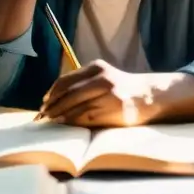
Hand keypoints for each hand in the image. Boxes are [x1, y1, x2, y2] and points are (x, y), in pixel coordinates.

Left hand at [40, 61, 161, 126]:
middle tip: (43, 116)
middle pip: (69, 95)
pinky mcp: (114, 110)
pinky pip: (87, 118)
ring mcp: (108, 95)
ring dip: (61, 116)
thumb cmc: (121, 88)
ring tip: (52, 122)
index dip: (52, 93)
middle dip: (53, 107)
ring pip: (76, 108)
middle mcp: (102, 79)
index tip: (43, 103)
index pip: (66, 81)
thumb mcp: (102, 77)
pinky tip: (68, 125)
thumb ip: (82, 83)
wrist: (150, 96)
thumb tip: (52, 99)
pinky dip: (74, 122)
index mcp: (96, 68)